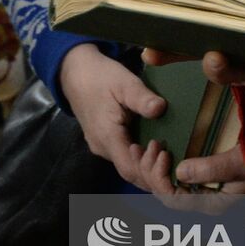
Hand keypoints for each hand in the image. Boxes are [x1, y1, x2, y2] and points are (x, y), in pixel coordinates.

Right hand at [60, 44, 165, 186]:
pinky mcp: (104, 142)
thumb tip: (161, 108)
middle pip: (131, 173)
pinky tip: (154, 147)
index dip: (151, 172)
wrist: (75, 73)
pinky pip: (124, 157)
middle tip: (168, 152)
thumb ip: (141, 98)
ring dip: (148, 165)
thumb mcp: (124, 82)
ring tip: (164, 149)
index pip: (130, 170)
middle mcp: (103, 147)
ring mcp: (102, 146)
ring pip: (128, 167)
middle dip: (153, 172)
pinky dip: (140, 158)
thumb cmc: (100, 77)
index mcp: (107, 136)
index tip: (166, 154)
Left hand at [129, 141, 244, 210]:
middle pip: (165, 194)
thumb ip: (211, 169)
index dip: (161, 180)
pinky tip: (155, 148)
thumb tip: (179, 172)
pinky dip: (161, 163)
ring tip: (148, 145)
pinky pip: (172, 174)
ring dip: (153, 166)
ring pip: (166, 184)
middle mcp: (203, 199)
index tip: (163, 155)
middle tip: (151, 145)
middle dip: (152, 172)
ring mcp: (200, 187)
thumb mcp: (239, 162)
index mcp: (212, 203)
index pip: (174, 201)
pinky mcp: (199, 174)